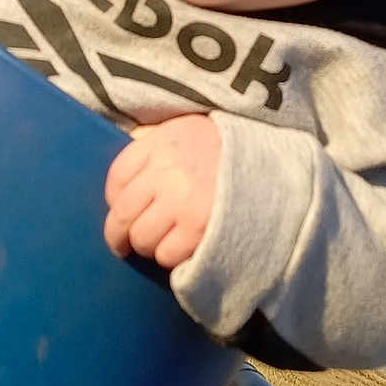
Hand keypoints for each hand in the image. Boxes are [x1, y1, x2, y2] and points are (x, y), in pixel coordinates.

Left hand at [104, 114, 220, 269]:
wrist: (272, 161)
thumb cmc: (224, 147)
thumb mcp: (185, 129)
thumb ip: (154, 143)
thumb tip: (127, 172)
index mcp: (160, 142)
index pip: (117, 177)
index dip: (114, 200)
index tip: (120, 210)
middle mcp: (165, 170)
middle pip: (122, 213)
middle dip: (119, 234)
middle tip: (124, 243)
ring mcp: (181, 200)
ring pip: (142, 238)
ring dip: (148, 245)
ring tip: (163, 239)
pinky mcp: (198, 227)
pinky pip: (167, 254)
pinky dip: (171, 256)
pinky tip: (184, 245)